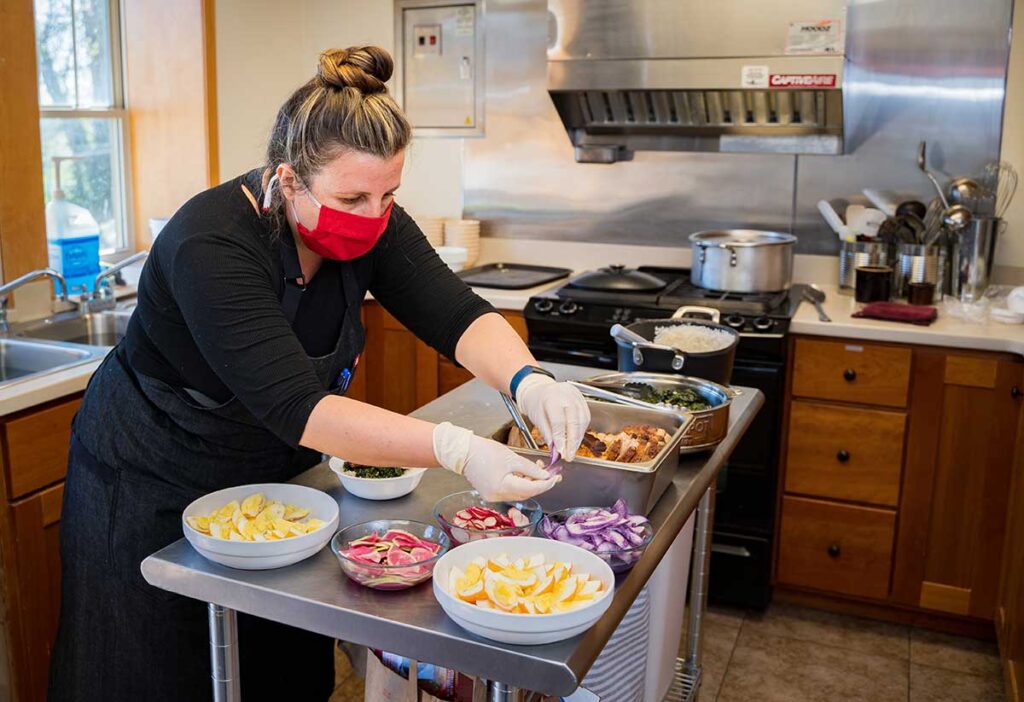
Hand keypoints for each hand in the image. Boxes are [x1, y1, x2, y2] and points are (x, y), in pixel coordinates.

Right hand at [433, 422, 557, 500]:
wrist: (463, 452)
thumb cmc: (484, 451)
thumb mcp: (511, 457)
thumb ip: (530, 468)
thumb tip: (545, 476)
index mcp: (503, 486)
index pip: (531, 489)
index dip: (546, 484)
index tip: (556, 478)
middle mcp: (498, 496)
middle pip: (526, 494)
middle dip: (539, 484)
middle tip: (550, 474)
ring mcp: (493, 497)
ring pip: (519, 494)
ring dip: (530, 484)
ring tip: (537, 471)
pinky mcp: (491, 494)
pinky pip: (510, 492)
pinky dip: (519, 485)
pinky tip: (523, 475)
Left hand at [515, 374, 590, 458]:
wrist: (539, 389)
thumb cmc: (536, 402)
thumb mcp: (537, 418)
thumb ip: (548, 434)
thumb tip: (556, 451)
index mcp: (552, 398)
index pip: (559, 422)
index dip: (561, 439)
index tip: (561, 452)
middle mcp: (566, 395)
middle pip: (574, 422)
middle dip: (573, 442)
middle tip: (569, 456)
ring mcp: (576, 396)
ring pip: (583, 420)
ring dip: (578, 438)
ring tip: (572, 450)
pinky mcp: (582, 399)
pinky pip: (586, 416)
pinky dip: (582, 430)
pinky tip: (576, 439)